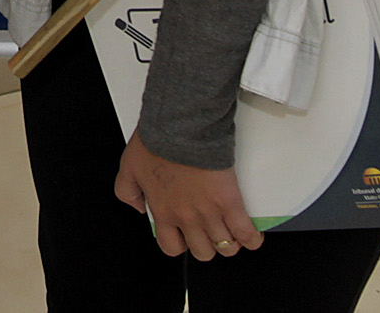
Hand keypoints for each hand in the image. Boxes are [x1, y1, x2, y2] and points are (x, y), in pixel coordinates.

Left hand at [114, 134, 261, 260]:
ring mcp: (209, 212)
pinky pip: (246, 234)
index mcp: (163, 211)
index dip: (180, 244)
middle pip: (202, 251)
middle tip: (210, 232)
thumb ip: (127, 191)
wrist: (180, 127)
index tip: (185, 235)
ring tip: (232, 232)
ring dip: (230, 243)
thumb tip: (140, 208)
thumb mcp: (128, 168)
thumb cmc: (156, 142)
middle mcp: (186, 217)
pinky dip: (252, 238)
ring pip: (225, 247)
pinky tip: (252, 235)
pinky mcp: (230, 202)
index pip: (170, 246)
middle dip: (207, 245)